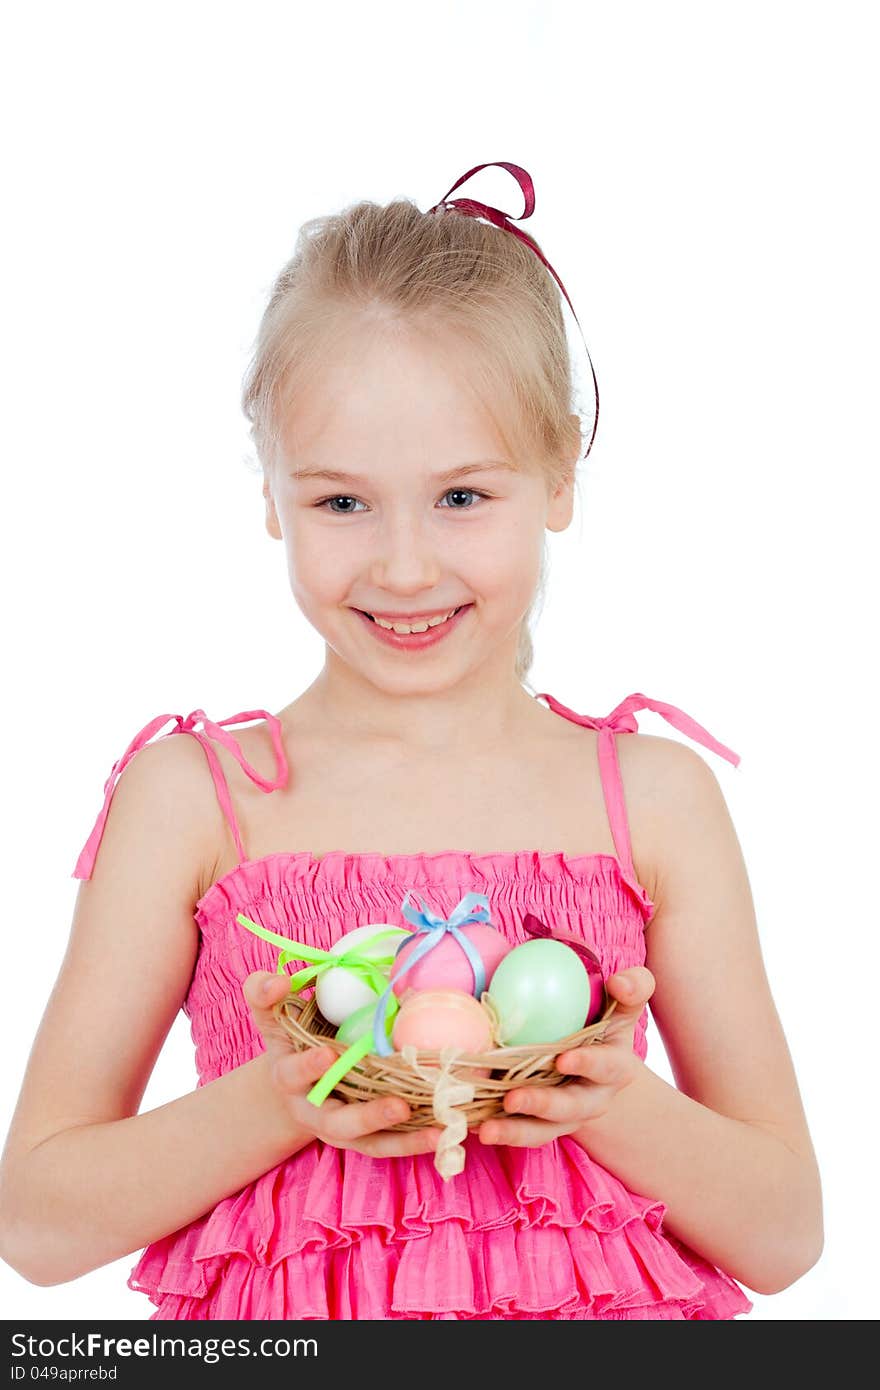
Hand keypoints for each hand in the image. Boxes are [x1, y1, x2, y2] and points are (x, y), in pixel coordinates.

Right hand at [243, 971, 441, 1157]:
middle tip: (398, 1106)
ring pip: (369, 1142)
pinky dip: (414, 1143)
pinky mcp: (363, 1139)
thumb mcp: (271, 1013)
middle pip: (337, 1122)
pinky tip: (443, 1133)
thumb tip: (279, 981)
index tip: (328, 1054)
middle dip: (367, 1116)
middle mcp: (313, 1110)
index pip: (293, 1074)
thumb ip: (264, 992)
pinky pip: (388, 1146)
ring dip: (402, 1139)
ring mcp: (340, 1130)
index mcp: (288, 1078)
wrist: (292, 1083)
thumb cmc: (288, 1038)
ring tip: (437, 1130)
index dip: (309, 1066)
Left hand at [476, 965, 654, 1147]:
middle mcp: (592, 1099)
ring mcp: (564, 1118)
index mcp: (615, 1068)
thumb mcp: (621, 1005)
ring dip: (515, 1131)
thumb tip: (620, 982)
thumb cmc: (602, 1023)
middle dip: (543, 1105)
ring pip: (542, 1131)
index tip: (563, 1058)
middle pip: (571, 1107)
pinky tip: (472, 1127)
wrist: (591, 1063)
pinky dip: (496, 1132)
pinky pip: (517, 1134)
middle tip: (513, 1098)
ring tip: (487, 1129)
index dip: (588, 1064)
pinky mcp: (539, 1127)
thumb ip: (632, 988)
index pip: (607, 1066)